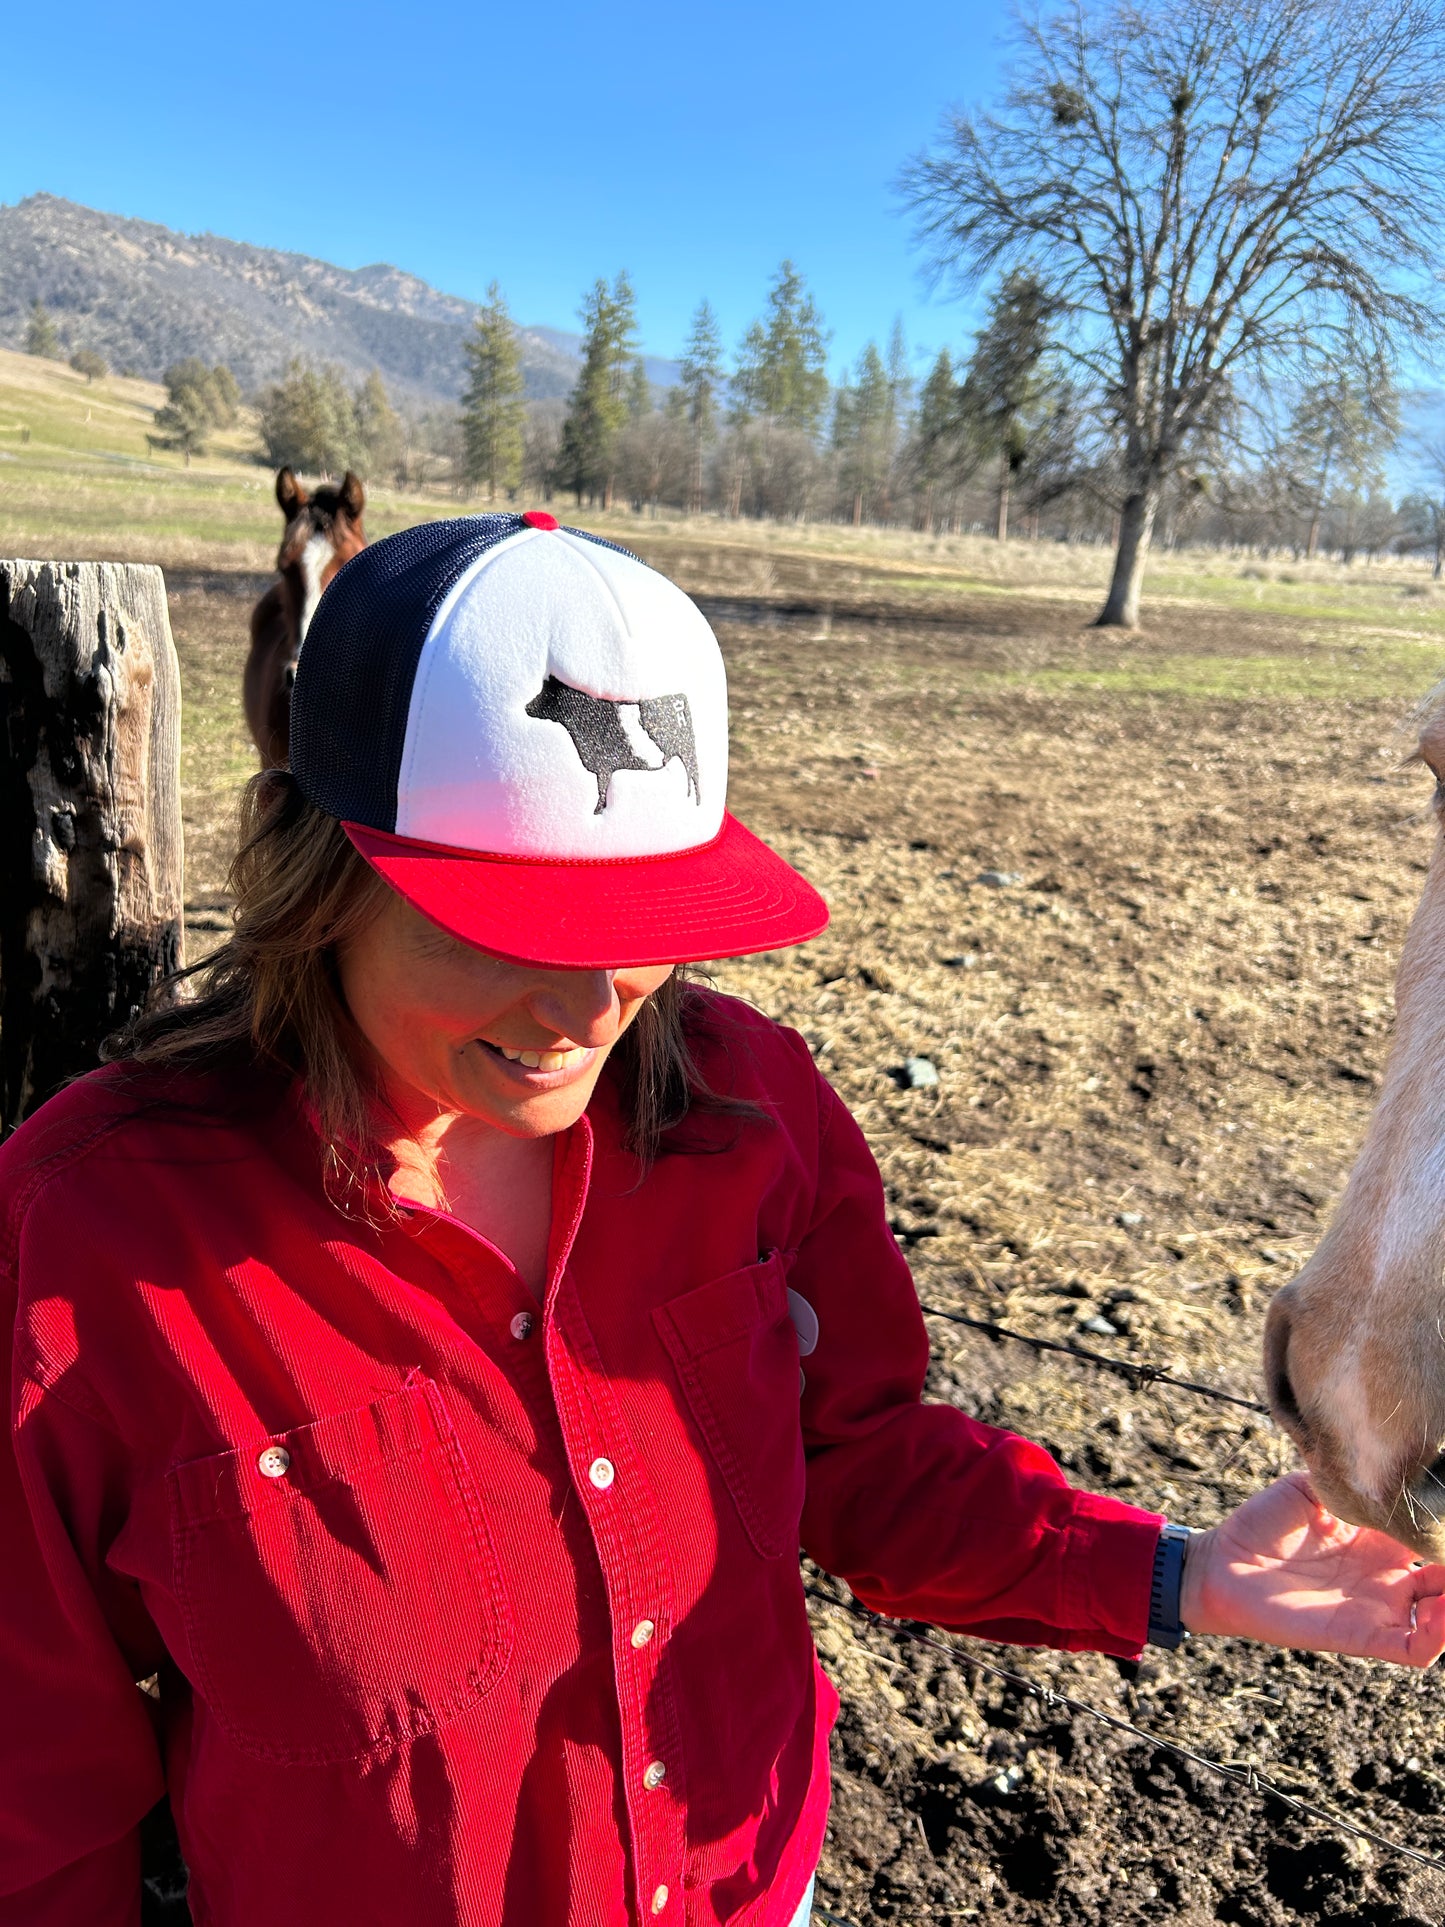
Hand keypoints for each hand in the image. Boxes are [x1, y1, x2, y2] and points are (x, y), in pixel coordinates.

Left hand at [1181, 1471, 1444, 1668]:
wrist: (1221, 1564)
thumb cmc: (1261, 1524)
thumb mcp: (1310, 1489)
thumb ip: (1349, 1478)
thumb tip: (1381, 1458)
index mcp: (1376, 1539)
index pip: (1428, 1535)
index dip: (1443, 1526)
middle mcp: (1385, 1575)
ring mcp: (1378, 1607)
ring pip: (1442, 1617)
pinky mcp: (1364, 1636)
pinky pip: (1416, 1648)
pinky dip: (1440, 1635)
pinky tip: (1443, 1608)